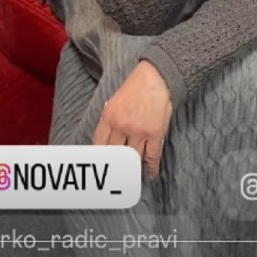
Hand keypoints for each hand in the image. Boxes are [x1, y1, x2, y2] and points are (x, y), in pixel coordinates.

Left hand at [92, 61, 172, 179]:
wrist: (157, 78)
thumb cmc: (136, 86)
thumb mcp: (115, 100)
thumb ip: (110, 119)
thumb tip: (107, 137)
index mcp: (110, 117)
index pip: (99, 144)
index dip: (99, 157)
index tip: (101, 164)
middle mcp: (122, 126)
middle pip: (115, 154)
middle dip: (114, 166)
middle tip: (114, 176)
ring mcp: (139, 132)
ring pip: (132, 158)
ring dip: (131, 170)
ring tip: (130, 178)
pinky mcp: (155, 134)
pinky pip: (152, 156)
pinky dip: (151, 168)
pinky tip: (150, 175)